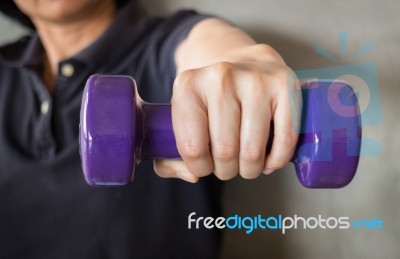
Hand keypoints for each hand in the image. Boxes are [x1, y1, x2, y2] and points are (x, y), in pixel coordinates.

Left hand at [154, 44, 301, 182]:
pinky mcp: (285, 86)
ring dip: (250, 169)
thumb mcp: (184, 116)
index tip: (205, 164)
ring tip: (246, 163)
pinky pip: (285, 140)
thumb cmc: (212, 99)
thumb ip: (172, 153)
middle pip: (225, 152)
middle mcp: (221, 78)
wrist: (245, 63)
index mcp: (188, 86)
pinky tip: (267, 159)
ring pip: (253, 151)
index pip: (193, 148)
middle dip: (226, 170)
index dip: (200, 167)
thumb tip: (192, 176)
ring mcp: (255, 80)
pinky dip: (276, 160)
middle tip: (228, 164)